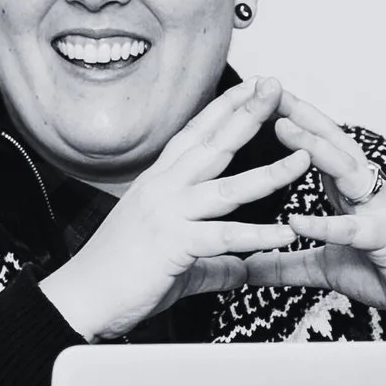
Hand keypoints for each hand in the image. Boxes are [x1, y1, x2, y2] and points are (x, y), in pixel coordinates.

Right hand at [37, 76, 308, 339]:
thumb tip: (239, 269)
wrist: (81, 298)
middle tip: (275, 87)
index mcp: (158, 183)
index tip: (251, 88)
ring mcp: (167, 214)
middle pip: (213, 144)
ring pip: (227, 187)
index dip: (224, 109)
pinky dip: (257, 237)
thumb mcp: (174, 260)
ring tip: (303, 158)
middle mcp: (162, 189)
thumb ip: (212, 263)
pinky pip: (223, 238)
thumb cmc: (117, 275)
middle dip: (247, 114)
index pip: (195, 135)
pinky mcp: (172, 245)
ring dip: (269, 172)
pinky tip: (286, 234)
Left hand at [243, 90, 385, 328]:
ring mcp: (378, 210)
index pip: (318, 145)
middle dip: (300, 113)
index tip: (257, 96)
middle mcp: (365, 190)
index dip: (291, 119)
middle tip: (266, 86)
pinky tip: (297, 221)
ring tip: (281, 127)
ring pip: (345, 169)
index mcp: (349, 190)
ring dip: (314, 146)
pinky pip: (353, 230)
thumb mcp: (325, 268)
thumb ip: (285, 264)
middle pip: (331, 141)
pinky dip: (325, 225)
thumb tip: (245, 267)